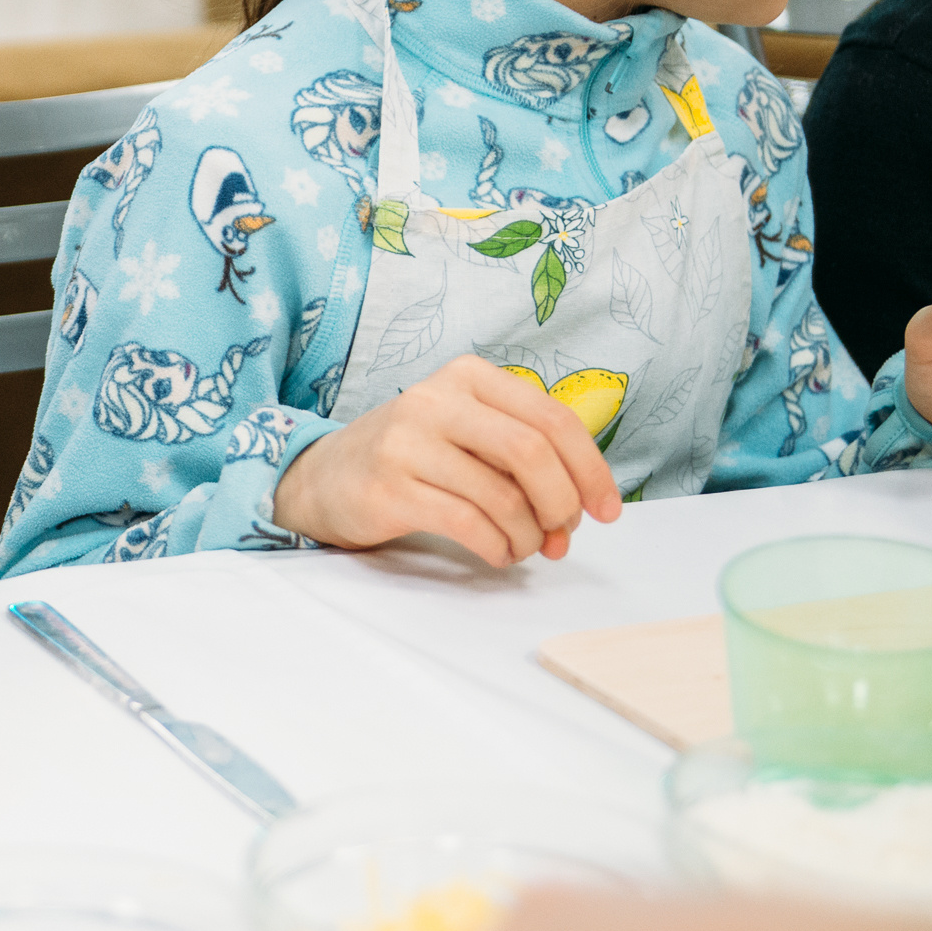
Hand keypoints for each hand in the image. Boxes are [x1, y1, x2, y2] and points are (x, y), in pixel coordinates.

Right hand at [270, 354, 620, 566]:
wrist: (325, 478)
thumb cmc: (415, 459)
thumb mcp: (467, 430)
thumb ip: (522, 453)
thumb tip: (582, 508)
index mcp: (467, 377)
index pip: (551, 418)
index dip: (591, 469)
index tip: (606, 510)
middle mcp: (435, 399)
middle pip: (531, 452)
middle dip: (561, 504)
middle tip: (561, 534)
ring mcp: (407, 442)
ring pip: (502, 496)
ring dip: (528, 535)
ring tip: (523, 547)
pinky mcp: (388, 487)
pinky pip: (467, 524)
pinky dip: (496, 548)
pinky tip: (496, 553)